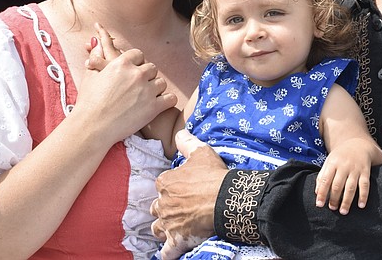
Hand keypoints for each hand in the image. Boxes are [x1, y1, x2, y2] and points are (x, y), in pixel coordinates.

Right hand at [74, 28, 176, 145]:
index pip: (138, 54)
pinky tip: (160, 104)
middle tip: (139, 86)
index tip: (133, 71)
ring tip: (147, 97)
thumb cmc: (88, 103)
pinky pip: (170, 99)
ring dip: (156, 89)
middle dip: (146, 76)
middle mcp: (136, 74)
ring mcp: (146, 91)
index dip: (136, 62)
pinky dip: (167, 101)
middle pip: (152, 68)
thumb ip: (97, 57)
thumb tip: (97, 43)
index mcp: (121, 64)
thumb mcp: (90, 76)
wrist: (92, 127)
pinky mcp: (153, 107)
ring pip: (161, 83)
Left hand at [152, 130, 228, 259]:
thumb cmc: (213, 175)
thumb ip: (187, 142)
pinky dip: (168, 252)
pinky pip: (166, 251)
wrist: (225, 198)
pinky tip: (172, 250)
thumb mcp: (201, 152)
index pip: (161, 186)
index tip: (182, 190)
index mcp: (165, 183)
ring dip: (164, 228)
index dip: (171, 189)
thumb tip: (180, 133)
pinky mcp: (176, 240)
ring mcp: (168, 223)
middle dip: (165, 209)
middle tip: (179, 209)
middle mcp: (162, 204)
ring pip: (158, 228)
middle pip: (156, 208)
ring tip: (175, 228)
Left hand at [315, 137, 381, 214]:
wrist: (358, 144)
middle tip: (332, 208)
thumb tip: (317, 193)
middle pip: (338, 185)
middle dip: (334, 198)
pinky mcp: (365, 171)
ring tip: (343, 211)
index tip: (319, 205)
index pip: (325, 180)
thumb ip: (322, 176)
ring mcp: (355, 169)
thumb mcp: (329, 162)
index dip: (322, 193)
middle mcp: (344, 166)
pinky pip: (365, 185)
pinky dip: (364, 196)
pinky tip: (361, 205)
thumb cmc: (341, 156)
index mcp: (333, 163)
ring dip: (347, 200)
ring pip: (351, 187)